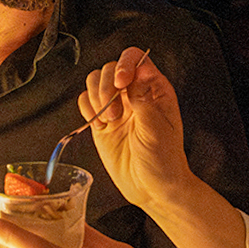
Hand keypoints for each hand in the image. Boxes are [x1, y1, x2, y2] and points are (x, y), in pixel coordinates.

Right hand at [82, 47, 192, 209]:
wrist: (151, 188)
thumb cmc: (163, 159)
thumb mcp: (157, 129)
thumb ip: (143, 100)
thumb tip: (134, 74)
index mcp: (154, 88)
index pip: (135, 59)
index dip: (124, 65)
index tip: (121, 83)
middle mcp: (134, 92)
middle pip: (110, 68)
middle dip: (106, 87)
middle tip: (114, 114)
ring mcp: (116, 106)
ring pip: (95, 81)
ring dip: (95, 98)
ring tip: (108, 121)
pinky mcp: (101, 121)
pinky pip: (85, 101)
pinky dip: (87, 110)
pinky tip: (99, 126)